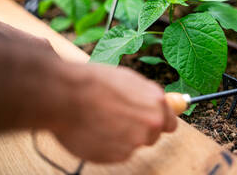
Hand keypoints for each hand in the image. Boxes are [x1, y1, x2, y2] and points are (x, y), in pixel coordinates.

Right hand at [49, 64, 176, 162]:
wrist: (66, 95)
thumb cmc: (94, 82)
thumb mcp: (129, 80)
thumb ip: (148, 96)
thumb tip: (161, 104)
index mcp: (156, 103)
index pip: (170, 123)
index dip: (159, 121)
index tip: (150, 121)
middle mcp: (150, 125)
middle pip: (153, 136)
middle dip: (139, 129)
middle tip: (119, 117)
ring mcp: (134, 142)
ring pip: (133, 144)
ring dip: (122, 137)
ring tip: (102, 120)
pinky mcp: (117, 156)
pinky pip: (117, 152)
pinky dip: (108, 145)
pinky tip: (95, 130)